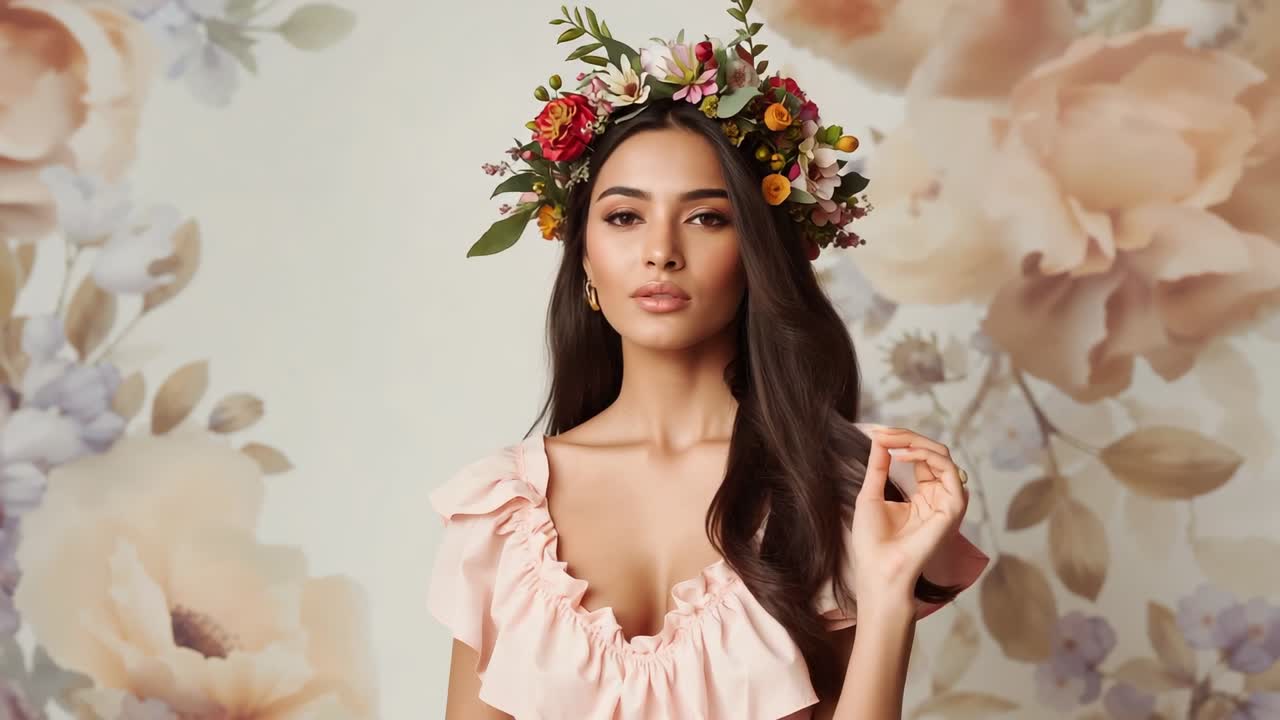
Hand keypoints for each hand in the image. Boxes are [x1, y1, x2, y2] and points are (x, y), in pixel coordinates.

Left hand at [850, 425, 969, 602]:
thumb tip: (879, 438)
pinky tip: (901, 455)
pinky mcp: (953, 507)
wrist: (878, 568)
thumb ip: (879, 466)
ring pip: (942, 455)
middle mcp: (938, 496)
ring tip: (890, 440)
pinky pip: (948, 470)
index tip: (875, 432)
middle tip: (881, 432)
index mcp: (922, 495)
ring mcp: (947, 501)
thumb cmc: (872, 540)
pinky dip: (925, 455)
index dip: (900, 441)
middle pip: (932, 452)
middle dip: (906, 437)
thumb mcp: (871, 493)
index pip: (920, 457)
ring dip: (914, 442)